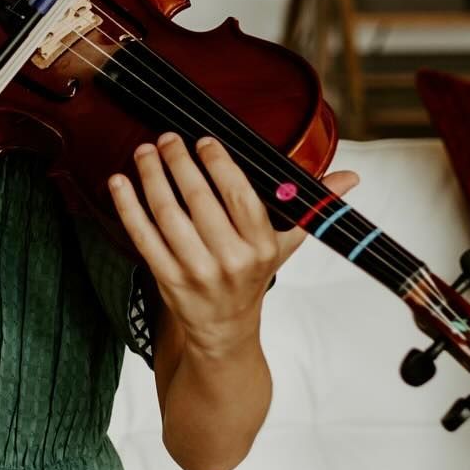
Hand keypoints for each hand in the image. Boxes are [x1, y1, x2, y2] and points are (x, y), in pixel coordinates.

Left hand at [107, 132, 359, 358]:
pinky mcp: (166, 280)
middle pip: (198, 200)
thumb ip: (312, 207)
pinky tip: (119, 181)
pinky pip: (142, 236)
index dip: (219, 164)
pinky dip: (127, 205)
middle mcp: (231, 260)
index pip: (240, 194)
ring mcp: (196, 272)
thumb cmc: (252, 276)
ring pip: (167, 214)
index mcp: (262, 246)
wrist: (225, 332)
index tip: (203, 141)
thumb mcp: (285, 244)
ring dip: (151, 176)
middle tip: (166, 138)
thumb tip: (350, 178)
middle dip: (178, 161)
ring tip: (143, 152)